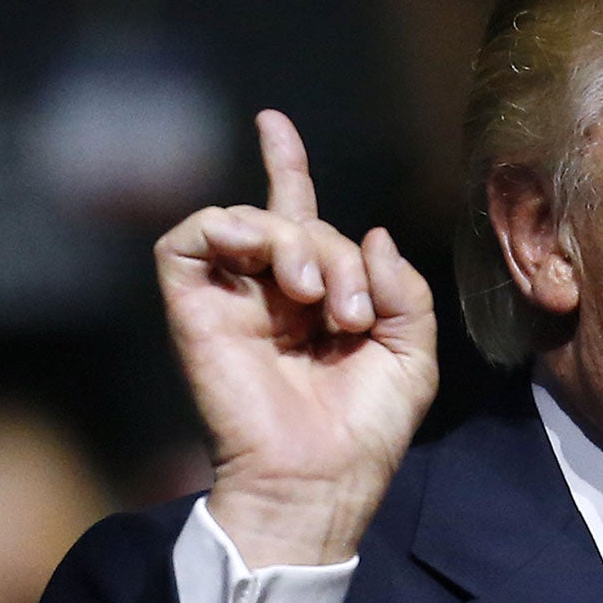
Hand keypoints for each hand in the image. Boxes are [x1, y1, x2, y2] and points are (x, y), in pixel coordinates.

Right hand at [156, 111, 438, 566]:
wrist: (319, 481)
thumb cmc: (365, 432)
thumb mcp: (412, 355)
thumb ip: (405, 290)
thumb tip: (371, 236)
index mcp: (319, 300)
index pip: (298, 217)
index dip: (285, 165)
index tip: (271, 122)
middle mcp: (271, 293)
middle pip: (300, 221)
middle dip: (337, 253)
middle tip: (353, 316)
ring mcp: (231, 300)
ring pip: (253, 222)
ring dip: (296, 244)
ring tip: (318, 300)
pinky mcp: (194, 310)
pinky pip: (191, 238)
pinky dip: (228, 227)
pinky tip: (263, 257)